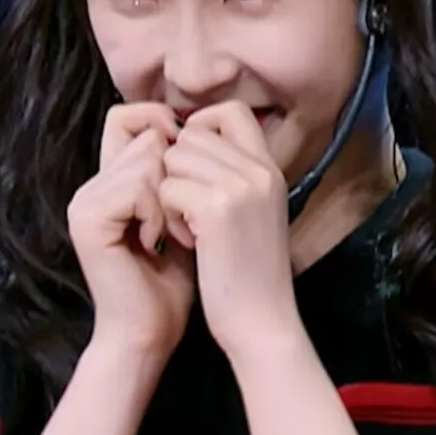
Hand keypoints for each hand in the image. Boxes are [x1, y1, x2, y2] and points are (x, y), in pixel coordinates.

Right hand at [67, 103, 195, 358]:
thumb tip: (196, 125)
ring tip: (170, 234)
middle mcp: (91, 183)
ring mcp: (85, 199)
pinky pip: (139, 186)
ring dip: (172, 197)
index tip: (192, 169)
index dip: (165, 128)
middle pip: (145, 134)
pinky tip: (156, 243)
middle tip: (181, 220)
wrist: (150, 331)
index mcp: (110, 179)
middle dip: (177, 173)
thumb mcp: (180, 212)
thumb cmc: (173, 278)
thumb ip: (176, 171)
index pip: (129, 116)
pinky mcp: (88, 218)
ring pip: (147, 159)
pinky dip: (158, 213)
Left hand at [158, 102, 301, 361]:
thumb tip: (189, 142)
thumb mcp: (253, 213)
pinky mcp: (218, 209)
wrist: (262, 322)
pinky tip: (184, 241)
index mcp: (269, 168)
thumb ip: (231, 176)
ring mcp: (241, 186)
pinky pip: (167, 186)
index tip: (191, 168)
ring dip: (168, 190)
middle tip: (185, 209)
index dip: (200, 129)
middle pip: (192, 133)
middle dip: (176, 168)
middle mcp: (259, 169)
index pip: (230, 111)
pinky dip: (165, 214)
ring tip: (185, 225)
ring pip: (175, 156)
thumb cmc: (249, 274)